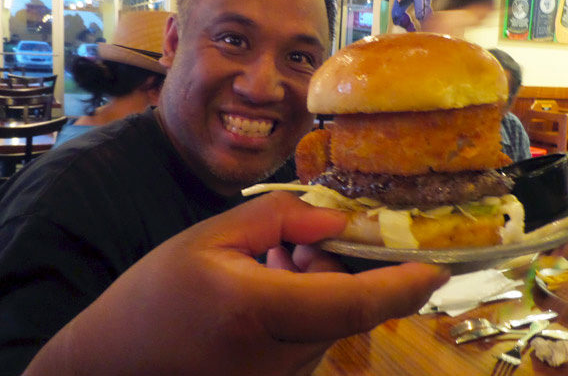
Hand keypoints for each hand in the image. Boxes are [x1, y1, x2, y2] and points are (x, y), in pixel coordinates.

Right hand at [26, 191, 448, 375]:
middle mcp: (282, 356)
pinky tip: (267, 284)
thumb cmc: (156, 295)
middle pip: (345, 306)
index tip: (438, 268)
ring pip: (330, 321)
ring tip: (273, 260)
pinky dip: (306, 305)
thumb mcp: (207, 239)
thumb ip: (277, 220)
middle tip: (299, 239)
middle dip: (341, 266)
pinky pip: (312, 337)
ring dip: (320, 283)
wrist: (114, 364)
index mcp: (261, 312)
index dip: (403, 286)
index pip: (355, 303)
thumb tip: (335, 221)